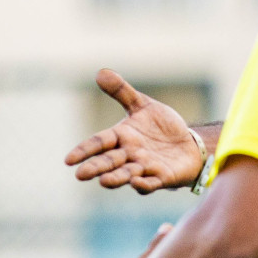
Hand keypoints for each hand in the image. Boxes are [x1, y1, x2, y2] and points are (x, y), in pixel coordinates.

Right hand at [66, 69, 202, 192]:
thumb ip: (122, 92)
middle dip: (96, 167)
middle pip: (109, 161)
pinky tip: (136, 183)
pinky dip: (144, 185)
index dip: (84, 150)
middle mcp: (129, 154)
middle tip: (80, 175)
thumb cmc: (162, 127)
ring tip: (103, 182)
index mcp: (121, 136)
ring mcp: (145, 167)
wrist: (188, 144)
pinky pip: (151, 183)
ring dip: (116, 178)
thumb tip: (101, 72)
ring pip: (127, 174)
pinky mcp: (162, 177)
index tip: (68, 160)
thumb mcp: (143, 105)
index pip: (99, 142)